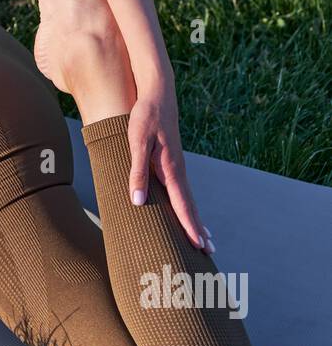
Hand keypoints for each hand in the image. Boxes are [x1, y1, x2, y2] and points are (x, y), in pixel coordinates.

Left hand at [127, 86, 213, 253]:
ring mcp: (177, 166)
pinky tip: (186, 210)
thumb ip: (137, 172)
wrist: (158, 93)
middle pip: (190, 206)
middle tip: (210, 252)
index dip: (190, 226)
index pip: (183, 205)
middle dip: (199, 229)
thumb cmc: (145, 117)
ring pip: (188, 198)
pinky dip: (187, 205)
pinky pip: (182, 190)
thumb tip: (137, 202)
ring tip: (203, 238)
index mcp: (171, 169)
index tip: (200, 246)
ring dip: (195, 219)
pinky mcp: (172, 161)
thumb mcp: (136, 142)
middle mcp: (178, 170)